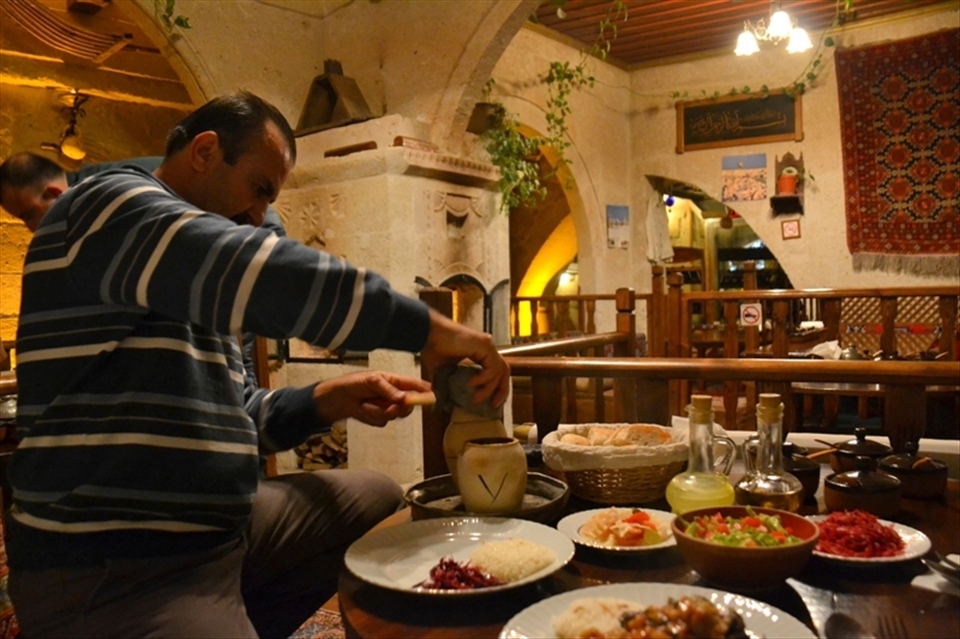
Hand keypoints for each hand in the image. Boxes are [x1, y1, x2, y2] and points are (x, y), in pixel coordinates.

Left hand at [312, 371, 432, 427]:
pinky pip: (382, 422)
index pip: (415, 385)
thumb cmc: (353, 383)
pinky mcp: (378, 417)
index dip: (425, 391)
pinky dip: (371, 417)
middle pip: (408, 406)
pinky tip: (363, 409)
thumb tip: (404, 399)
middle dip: (398, 408)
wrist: (336, 399)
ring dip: (379, 411)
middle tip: (389, 408)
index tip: (431, 397)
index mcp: (395, 381)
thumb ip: (388, 390)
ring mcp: (387, 407)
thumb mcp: (371, 381)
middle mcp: (394, 395)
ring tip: (366, 404)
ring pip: (394, 416)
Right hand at [420, 310, 510, 407]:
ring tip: (476, 399)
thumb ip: (447, 385)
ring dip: (490, 388)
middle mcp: (487, 348)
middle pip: (504, 372)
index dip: (496, 388)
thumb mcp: (442, 372)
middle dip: (501, 390)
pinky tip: (471, 383)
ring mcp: (487, 345)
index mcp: (480, 353)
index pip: (496, 371)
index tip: (491, 403)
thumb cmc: (432, 347)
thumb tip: (445, 402)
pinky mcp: (485, 344)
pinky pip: (492, 367)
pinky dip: (484, 379)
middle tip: (493, 405)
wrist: (427, 333)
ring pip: (500, 371)